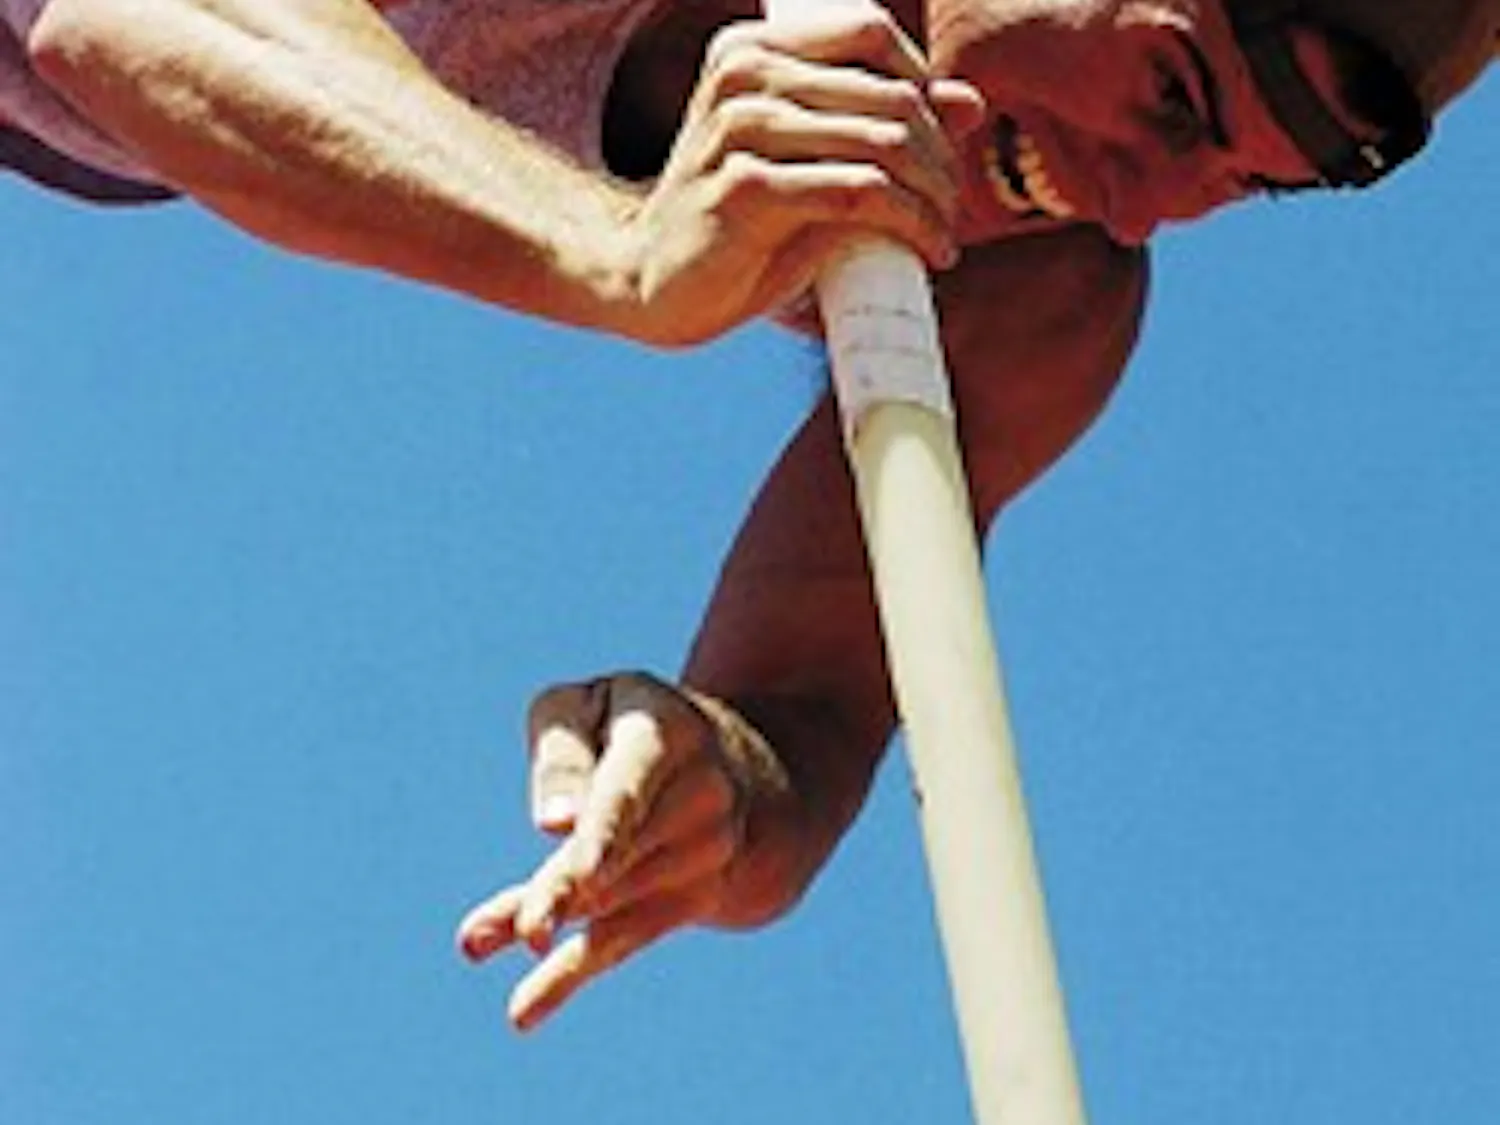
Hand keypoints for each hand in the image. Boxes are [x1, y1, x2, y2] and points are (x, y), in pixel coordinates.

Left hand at [458, 672, 795, 1030]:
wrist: (745, 768)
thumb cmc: (629, 723)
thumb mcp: (588, 706)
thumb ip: (562, 751)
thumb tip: (554, 823)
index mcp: (668, 733)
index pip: (630, 786)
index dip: (604, 825)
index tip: (567, 849)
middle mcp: (700, 795)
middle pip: (616, 852)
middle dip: (562, 886)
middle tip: (523, 930)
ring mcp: (704, 852)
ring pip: (607, 899)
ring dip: (540, 919)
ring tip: (473, 939)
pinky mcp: (690, 898)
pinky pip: (623, 942)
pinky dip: (568, 976)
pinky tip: (522, 1012)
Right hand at [621, 9, 983, 346]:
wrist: (656, 285)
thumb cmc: (741, 224)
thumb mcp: (812, 162)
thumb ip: (879, 123)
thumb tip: (971, 102)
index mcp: (752, 49)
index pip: (871, 33)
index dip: (924, 87)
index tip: (939, 150)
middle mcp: (742, 74)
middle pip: (890, 93)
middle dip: (940, 156)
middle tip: (951, 205)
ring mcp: (739, 127)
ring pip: (883, 143)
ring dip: (933, 195)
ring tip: (943, 233)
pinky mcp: (744, 188)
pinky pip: (860, 193)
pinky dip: (911, 225)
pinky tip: (928, 252)